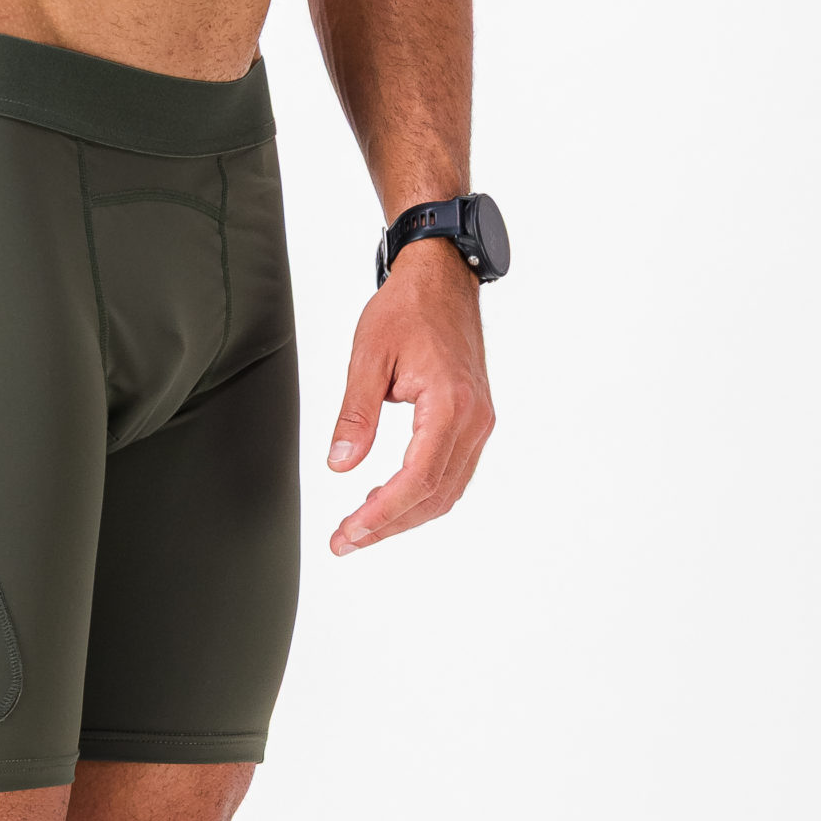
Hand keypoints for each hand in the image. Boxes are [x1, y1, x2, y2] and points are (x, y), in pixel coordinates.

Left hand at [325, 240, 494, 554]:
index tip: (349, 533)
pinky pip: (451, 473)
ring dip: (404, 516)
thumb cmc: (406, 310)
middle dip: (388, 526)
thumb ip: (355, 415)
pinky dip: (419, 495)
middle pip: (434, 496)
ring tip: (359, 525)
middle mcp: (474, 419)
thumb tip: (341, 466)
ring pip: (445, 492)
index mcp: (450, 403)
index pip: (417, 479)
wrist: (442, 279)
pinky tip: (385, 498)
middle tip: (343, 541)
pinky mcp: (474, 422)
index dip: (382, 515)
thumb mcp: (368, 357)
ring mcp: (479, 422)